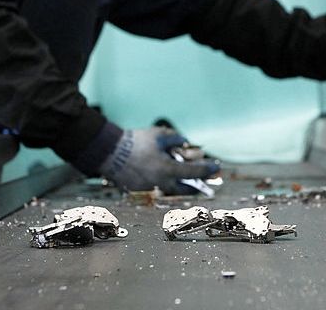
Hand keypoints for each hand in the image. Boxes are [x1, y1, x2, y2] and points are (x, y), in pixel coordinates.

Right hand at [99, 127, 218, 194]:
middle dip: (195, 186)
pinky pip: (156, 188)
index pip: (194, 172)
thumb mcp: (159, 135)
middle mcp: (161, 182)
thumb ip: (175, 139)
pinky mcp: (139, 190)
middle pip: (184, 189)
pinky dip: (163, 183)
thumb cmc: (135, 142)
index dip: (207, 169)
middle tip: (201, 182)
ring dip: (179, 185)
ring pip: (170, 189)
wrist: (110, 152)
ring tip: (183, 179)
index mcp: (168, 170)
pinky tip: (163, 176)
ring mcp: (150, 188)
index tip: (216, 167)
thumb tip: (184, 143)